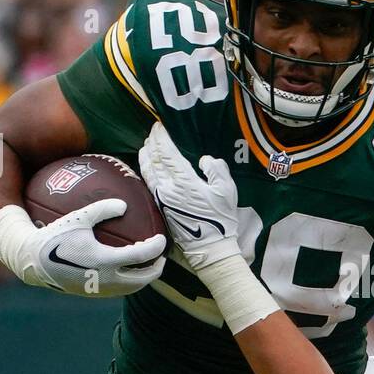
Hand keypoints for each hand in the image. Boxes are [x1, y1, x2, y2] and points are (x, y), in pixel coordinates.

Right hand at [0, 199, 166, 296]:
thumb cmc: (56, 236)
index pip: (141, 256)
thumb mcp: (78, 218)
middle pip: (143, 279)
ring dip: (143, 278)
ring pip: (131, 288)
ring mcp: (100, 289)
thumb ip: (102, 209)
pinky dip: (128, 281)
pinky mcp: (93, 294)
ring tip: (148, 266)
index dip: (156, 247)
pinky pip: (118, 290)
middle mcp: (106, 279)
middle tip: (162, 257)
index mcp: (105, 260)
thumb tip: (124, 204)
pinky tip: (127, 270)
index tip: (162, 238)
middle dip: (156, 269)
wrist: (34, 263)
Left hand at [138, 122, 240, 269]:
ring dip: (145, 155)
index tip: (159, 127)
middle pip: (154, 159)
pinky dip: (145, 169)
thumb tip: (204, 159)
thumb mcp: (227, 191)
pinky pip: (148, 182)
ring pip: (147, 170)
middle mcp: (168, 188)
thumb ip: (216, 169)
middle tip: (153, 132)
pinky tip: (147, 165)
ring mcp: (162, 198)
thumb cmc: (221, 219)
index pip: (166, 153)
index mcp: (185, 181)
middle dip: (152, 143)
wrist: (209, 247)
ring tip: (146, 145)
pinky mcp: (160, 206)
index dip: (161, 138)